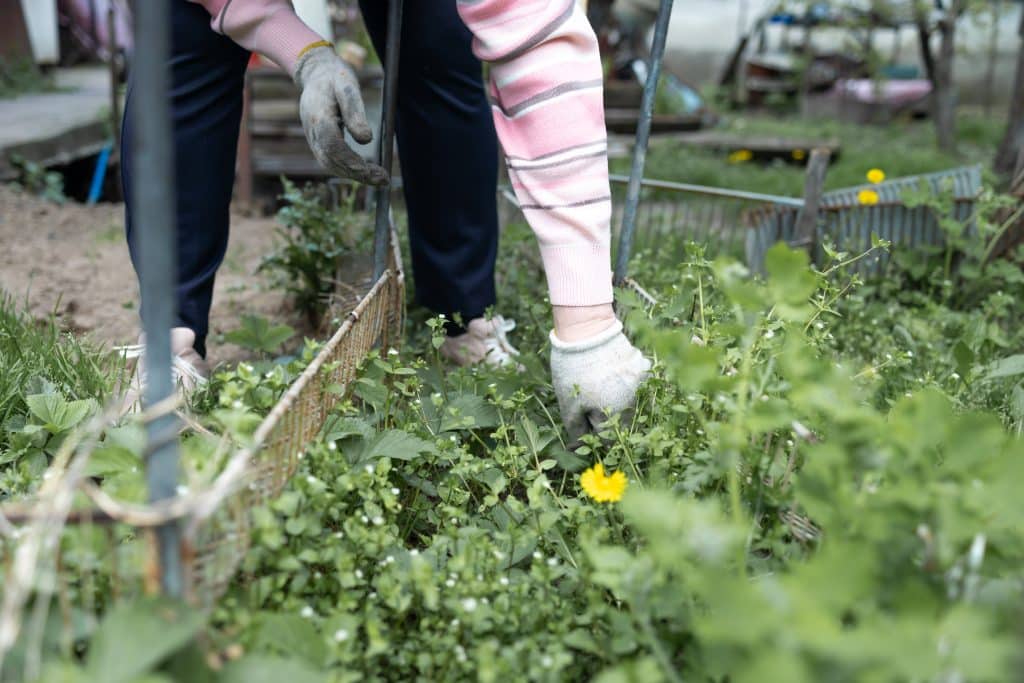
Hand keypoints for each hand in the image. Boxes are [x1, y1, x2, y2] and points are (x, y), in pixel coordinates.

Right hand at [293, 45, 387, 184]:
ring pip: (330, 164)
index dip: (351, 161)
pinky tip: (366, 172)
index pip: (332, 146)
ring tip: (379, 179)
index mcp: (318, 116)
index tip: (371, 170)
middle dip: (357, 173)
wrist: (316, 74)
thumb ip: (355, 111)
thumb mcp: (347, 86)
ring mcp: (312, 138)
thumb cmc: (335, 77)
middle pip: (331, 160)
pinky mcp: (318, 141)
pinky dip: (348, 170)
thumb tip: (365, 140)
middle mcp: (312, 131)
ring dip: (354, 175)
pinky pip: (330, 161)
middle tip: (382, 180)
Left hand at [549, 320, 650, 439]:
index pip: (609, 439)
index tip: (583, 429)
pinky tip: (608, 374)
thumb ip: (576, 431)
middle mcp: (634, 399)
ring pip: (629, 403)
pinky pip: (635, 384)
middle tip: (587, 405)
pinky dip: (623, 385)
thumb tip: (577, 450)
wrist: (585, 329)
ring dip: (615, 403)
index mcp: (615, 411)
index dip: (594, 438)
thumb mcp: (568, 404)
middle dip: (604, 420)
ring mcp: (641, 381)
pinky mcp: (642, 366)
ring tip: (596, 387)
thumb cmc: (573, 369)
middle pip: (621, 422)